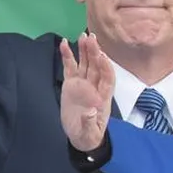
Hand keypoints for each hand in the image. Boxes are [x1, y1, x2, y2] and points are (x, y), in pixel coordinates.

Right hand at [60, 33, 114, 151]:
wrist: (80, 137)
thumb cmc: (89, 135)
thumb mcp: (90, 133)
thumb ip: (90, 123)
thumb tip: (91, 112)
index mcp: (103, 97)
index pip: (108, 78)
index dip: (106, 67)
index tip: (102, 56)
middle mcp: (94, 87)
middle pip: (96, 66)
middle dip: (95, 52)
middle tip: (91, 38)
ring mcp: (82, 84)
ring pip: (85, 63)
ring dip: (84, 50)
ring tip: (83, 35)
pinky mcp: (71, 84)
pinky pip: (70, 67)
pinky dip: (68, 56)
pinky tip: (64, 43)